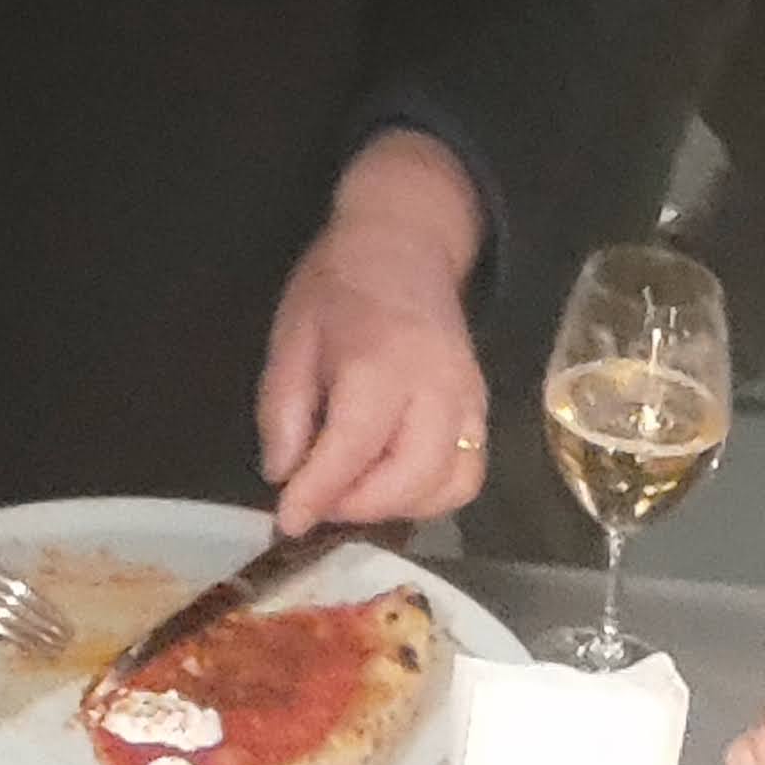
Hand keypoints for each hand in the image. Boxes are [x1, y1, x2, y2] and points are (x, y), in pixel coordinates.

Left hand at [259, 131, 490, 536]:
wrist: (405, 243)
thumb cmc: (339, 285)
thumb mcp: (291, 336)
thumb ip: (282, 408)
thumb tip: (283, 474)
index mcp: (380, 361)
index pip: (353, 446)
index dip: (318, 493)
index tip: (287, 521)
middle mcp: (436, 386)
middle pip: (412, 476)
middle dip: (360, 507)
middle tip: (319, 504)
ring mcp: (469, 399)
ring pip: (450, 485)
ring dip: (399, 507)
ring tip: (353, 494)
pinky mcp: (482, 408)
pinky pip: (469, 472)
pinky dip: (432, 494)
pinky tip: (392, 485)